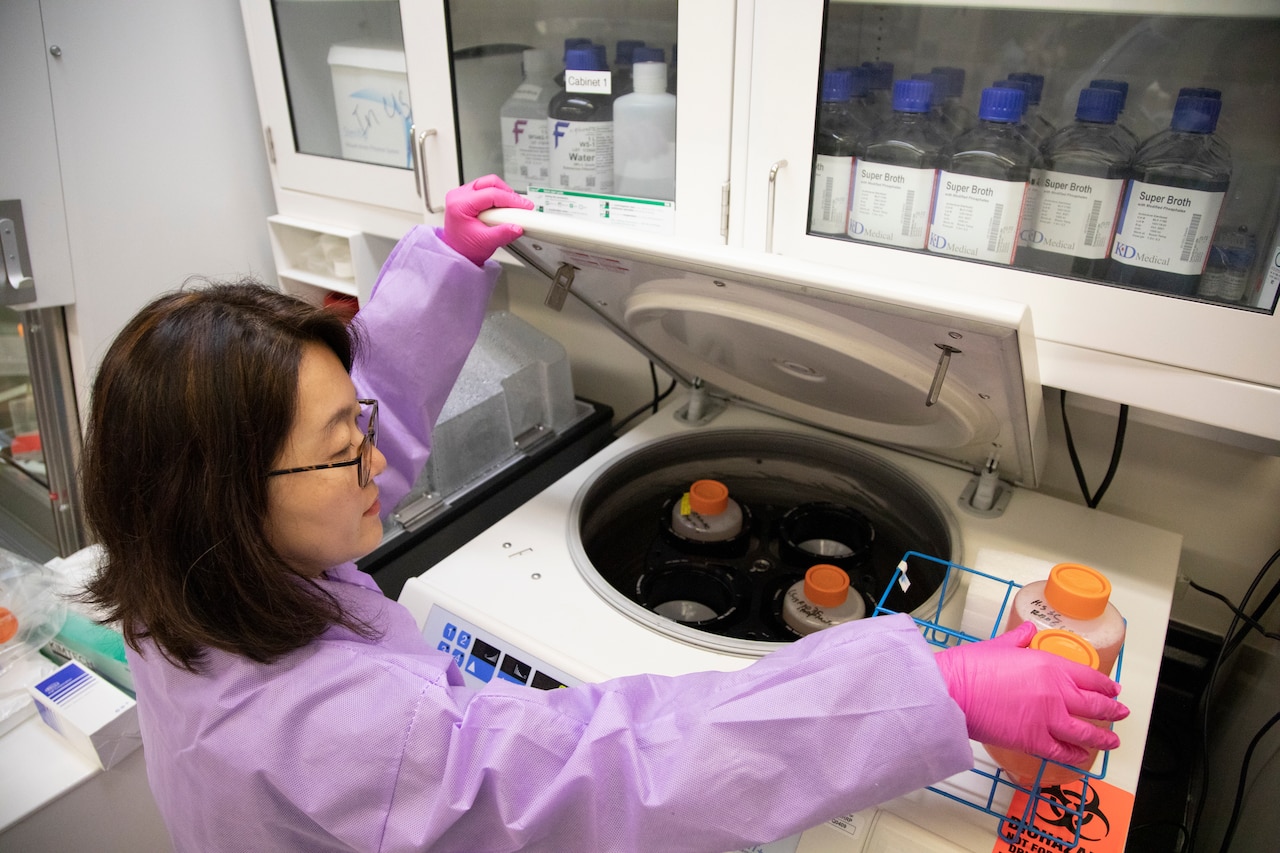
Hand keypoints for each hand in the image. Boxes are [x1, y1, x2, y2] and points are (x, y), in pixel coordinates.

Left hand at [442, 175, 534, 265]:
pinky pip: (486, 189)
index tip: (525, 206)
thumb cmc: (465, 248)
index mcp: (459, 204)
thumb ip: (502, 234)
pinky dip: (498, 197)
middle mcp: (459, 195)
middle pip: (490, 183)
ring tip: (512, 209)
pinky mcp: (468, 196)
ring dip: (504, 194)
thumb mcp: (485, 243)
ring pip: (489, 183)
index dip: (511, 199)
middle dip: (508, 193)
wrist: (457, 253)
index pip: (491, 194)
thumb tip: (517, 227)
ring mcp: (462, 194)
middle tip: (520, 206)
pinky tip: (504, 208)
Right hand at [934, 622, 1129, 766]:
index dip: (1105, 685)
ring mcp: (1049, 719)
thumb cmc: (971, 667)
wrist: (954, 691)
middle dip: (1113, 711)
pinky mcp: (1035, 741)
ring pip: (1087, 732)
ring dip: (1103, 737)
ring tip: (1113, 741)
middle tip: (1121, 713)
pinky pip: (1064, 751)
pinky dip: (1076, 755)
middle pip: (1095, 705)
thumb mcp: (999, 645)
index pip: (1090, 677)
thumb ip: (1019, 639)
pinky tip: (1082, 756)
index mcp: (1049, 665)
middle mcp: (1056, 692)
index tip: (1113, 690)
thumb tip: (1028, 629)